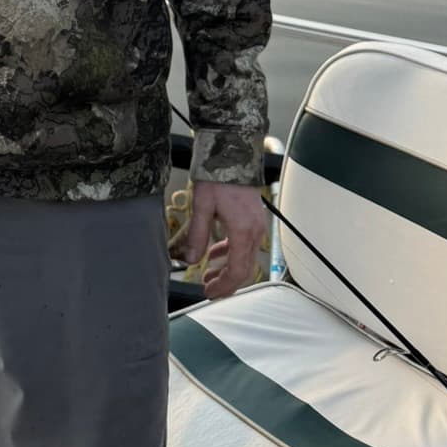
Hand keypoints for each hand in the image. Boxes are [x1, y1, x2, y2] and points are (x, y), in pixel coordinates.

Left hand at [172, 182, 266, 300]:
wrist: (232, 154)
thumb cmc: (219, 176)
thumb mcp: (202, 206)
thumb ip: (197, 235)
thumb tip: (190, 259)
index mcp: (242, 231)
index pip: (237, 270)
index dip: (224, 286)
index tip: (210, 292)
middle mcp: (254, 231)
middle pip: (244, 268)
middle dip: (226, 282)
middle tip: (208, 288)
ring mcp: (256, 225)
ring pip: (245, 258)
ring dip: (228, 269)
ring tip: (209, 274)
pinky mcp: (253, 219)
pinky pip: (245, 244)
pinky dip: (231, 253)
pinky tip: (215, 253)